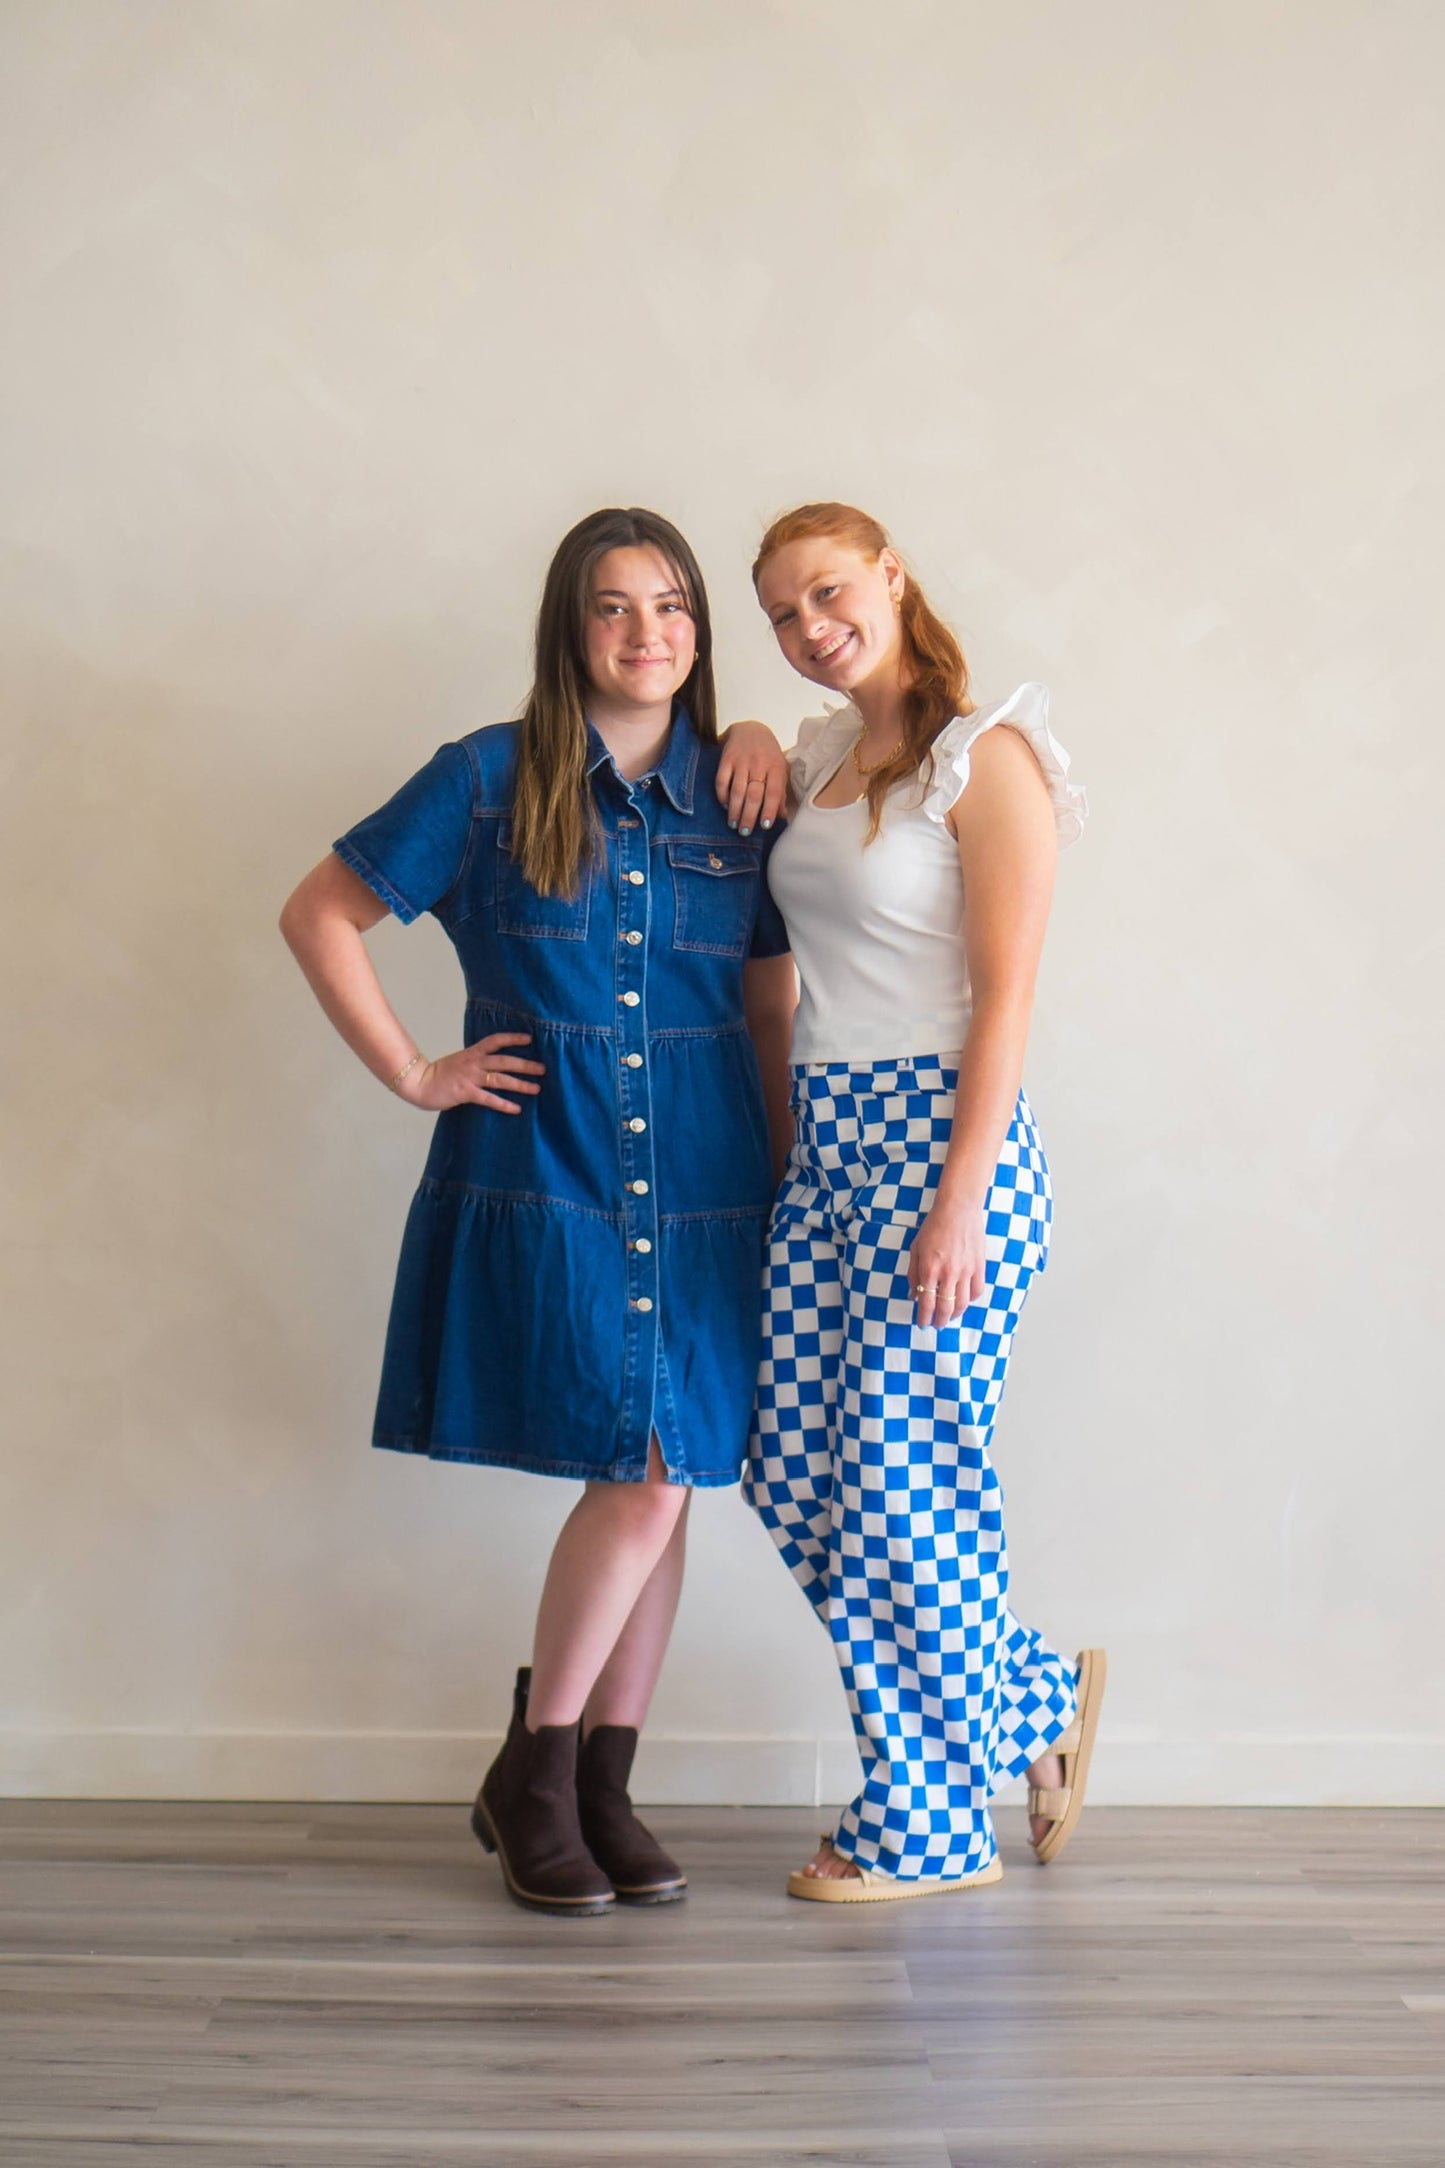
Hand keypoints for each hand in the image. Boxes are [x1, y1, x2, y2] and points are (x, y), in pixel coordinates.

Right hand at [398, 1032, 544, 1113]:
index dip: (512, 1038)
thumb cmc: (440, 1074)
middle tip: (543, 1069)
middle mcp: (473, 1063)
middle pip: (504, 1061)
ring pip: (500, 1079)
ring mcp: (470, 1077)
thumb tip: (494, 1064)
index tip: (529, 1039)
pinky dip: (503, 1104)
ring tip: (536, 1088)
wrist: (418, 1082)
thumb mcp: (459, 1061)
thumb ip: (476, 1061)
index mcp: (472, 1053)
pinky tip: (516, 1109)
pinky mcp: (465, 1093)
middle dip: (525, 1064)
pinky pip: (488, 1098)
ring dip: (520, 1084)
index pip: (495, 1041)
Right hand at [716, 720, 787, 833]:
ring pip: (737, 790)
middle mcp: (759, 763)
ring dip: (735, 810)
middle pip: (754, 794)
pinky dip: (722, 795)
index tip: (765, 826)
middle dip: (749, 816)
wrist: (750, 728)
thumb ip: (780, 792)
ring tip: (733, 824)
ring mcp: (741, 760)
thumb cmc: (768, 754)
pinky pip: (722, 780)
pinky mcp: (726, 758)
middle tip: (745, 832)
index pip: (773, 792)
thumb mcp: (779, 769)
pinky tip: (724, 806)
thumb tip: (782, 816)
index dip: (769, 810)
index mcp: (775, 767)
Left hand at [907, 1200, 986, 1328]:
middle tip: (936, 1325)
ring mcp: (966, 1271)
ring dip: (955, 1315)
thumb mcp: (916, 1248)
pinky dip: (970, 1300)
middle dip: (940, 1321)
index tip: (922, 1323)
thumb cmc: (934, 1226)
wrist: (958, 1209)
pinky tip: (963, 1300)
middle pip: (945, 1308)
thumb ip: (913, 1273)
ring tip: (950, 1317)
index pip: (926, 1302)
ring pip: (962, 1303)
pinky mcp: (979, 1266)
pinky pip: (977, 1291)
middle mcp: (948, 1273)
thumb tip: (913, 1295)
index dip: (924, 1317)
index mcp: (930, 1269)